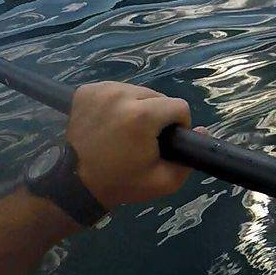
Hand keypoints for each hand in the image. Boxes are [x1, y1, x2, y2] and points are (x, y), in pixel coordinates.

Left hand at [67, 81, 205, 208]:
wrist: (74, 184)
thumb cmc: (122, 183)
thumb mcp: (163, 182)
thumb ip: (188, 159)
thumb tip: (201, 130)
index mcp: (142, 115)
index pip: (178, 106)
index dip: (178, 124)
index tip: (166, 140)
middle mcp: (122, 95)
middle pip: (157, 97)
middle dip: (157, 115)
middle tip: (143, 139)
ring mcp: (101, 90)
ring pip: (137, 91)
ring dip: (137, 107)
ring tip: (125, 130)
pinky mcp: (86, 90)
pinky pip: (115, 90)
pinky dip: (117, 103)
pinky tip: (110, 121)